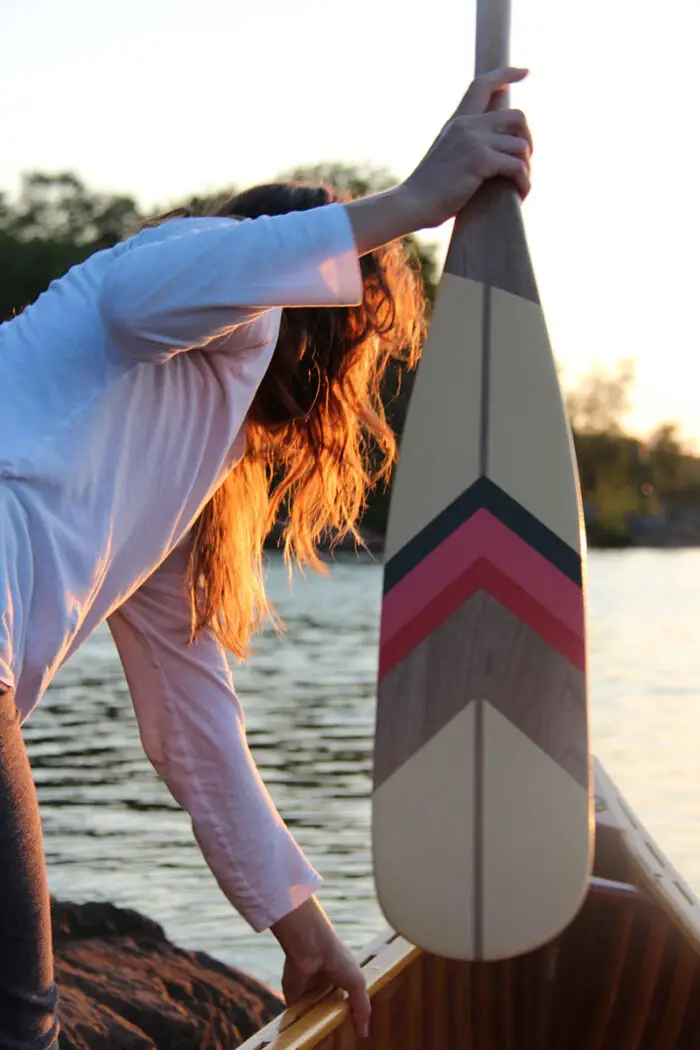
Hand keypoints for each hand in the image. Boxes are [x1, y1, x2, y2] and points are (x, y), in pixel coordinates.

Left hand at [270, 897, 370, 1039]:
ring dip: (316, 1030)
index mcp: (341, 978)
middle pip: (328, 1011)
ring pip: (313, 1016)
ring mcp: (307, 991)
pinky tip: (306, 1039)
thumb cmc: (337, 959)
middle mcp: (324, 984)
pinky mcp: (292, 996)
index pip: (346, 1001)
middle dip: (332, 1025)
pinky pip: (296, 1016)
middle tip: (336, 1042)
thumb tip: (363, 1033)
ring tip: (323, 1046)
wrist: (310, 946)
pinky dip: (300, 1027)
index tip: (352, 1032)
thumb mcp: (357, 983)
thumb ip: (362, 1008)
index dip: (349, 1015)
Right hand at [400, 66, 532, 227]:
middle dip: (528, 139)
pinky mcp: (479, 160)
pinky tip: (521, 194)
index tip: (525, 71)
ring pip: (520, 145)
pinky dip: (524, 181)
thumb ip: (464, 146)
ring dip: (527, 168)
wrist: (412, 204)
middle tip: (525, 161)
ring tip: (522, 185)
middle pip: (517, 116)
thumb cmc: (428, 192)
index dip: (507, 74)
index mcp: (457, 122)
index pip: (482, 84)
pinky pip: (516, 166)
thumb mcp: (446, 158)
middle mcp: (466, 125)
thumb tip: (489, 153)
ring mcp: (473, 140)